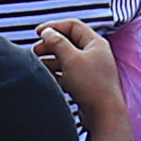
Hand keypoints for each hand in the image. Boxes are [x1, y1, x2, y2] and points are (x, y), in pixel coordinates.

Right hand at [27, 19, 127, 136]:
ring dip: (52, 59)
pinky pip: (69, 73)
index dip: (54, 26)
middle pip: (69, 42)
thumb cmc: (92, 85)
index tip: (38, 32)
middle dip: (50, 44)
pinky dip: (57, 72)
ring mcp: (91, 70)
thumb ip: (58, 42)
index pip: (73, 26)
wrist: (104, 115)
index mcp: (95, 43)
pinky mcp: (86, 84)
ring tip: (37, 63)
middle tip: (36, 49)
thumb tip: (48, 32)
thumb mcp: (71, 59)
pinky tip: (47, 76)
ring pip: (67, 58)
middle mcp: (95, 54)